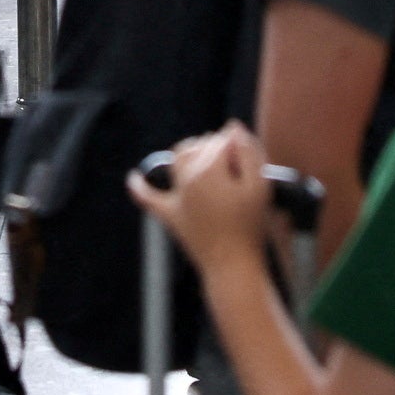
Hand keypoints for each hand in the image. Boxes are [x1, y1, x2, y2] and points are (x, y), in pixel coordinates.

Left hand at [128, 123, 272, 263]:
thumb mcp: (260, 187)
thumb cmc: (250, 227)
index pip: (224, 140)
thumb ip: (249, 152)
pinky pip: (148, 198)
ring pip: (179, 158)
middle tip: (241, 172)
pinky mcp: (171, 216)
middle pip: (202, 145)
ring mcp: (177, 197)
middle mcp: (187, 178)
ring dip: (192, 152)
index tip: (252, 170)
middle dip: (221, 149)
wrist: (234, 267)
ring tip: (211, 159)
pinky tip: (133, 178)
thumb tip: (232, 127)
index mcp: (208, 169)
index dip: (241, 150)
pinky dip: (140, 187)